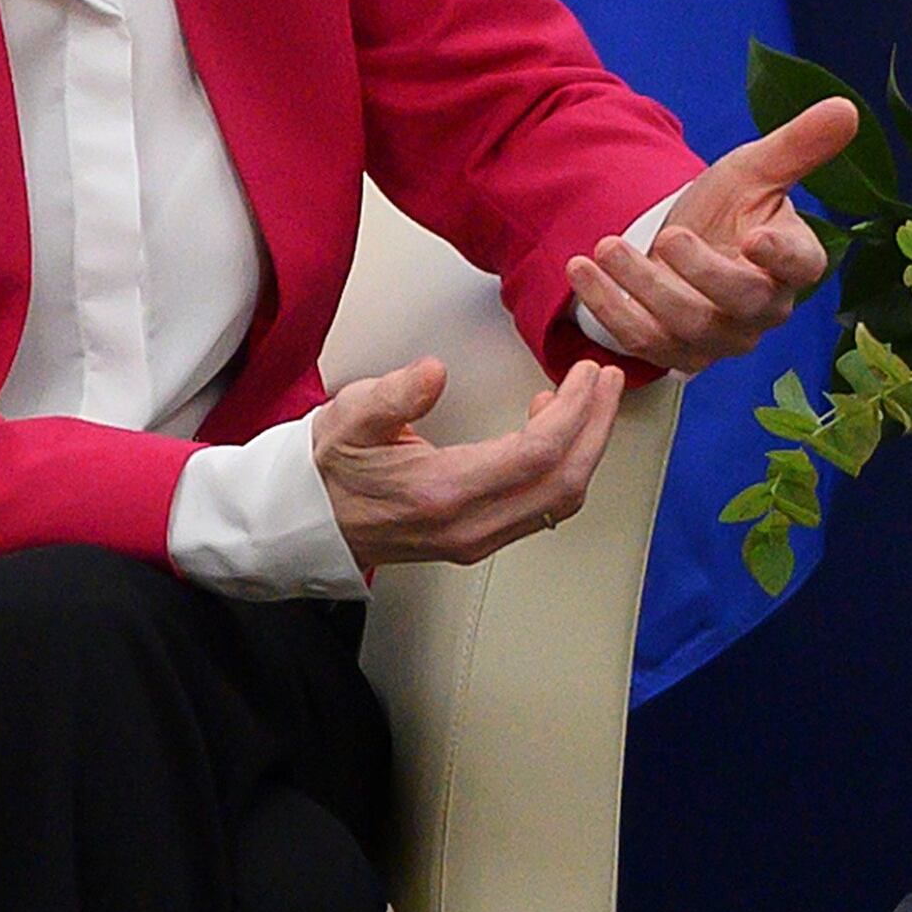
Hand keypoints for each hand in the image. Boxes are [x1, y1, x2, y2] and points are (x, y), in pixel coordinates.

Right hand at [311, 353, 621, 573]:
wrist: (305, 520)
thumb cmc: (328, 467)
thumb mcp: (349, 418)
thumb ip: (393, 395)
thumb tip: (431, 372)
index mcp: (442, 494)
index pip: (536, 457)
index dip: (573, 413)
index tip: (586, 374)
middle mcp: (468, 526)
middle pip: (564, 483)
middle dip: (596, 428)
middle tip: (606, 381)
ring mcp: (476, 539)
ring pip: (559, 501)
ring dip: (586, 448)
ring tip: (591, 399)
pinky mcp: (477, 539)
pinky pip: (540, 508)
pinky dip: (562, 467)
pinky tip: (552, 429)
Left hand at [565, 98, 856, 376]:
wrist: (682, 243)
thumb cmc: (728, 207)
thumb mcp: (756, 169)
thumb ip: (798, 144)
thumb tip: (846, 108)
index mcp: (795, 263)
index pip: (799, 266)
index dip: (779, 256)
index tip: (754, 236)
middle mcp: (764, 310)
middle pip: (738, 304)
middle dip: (698, 273)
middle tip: (668, 236)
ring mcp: (719, 339)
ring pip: (683, 327)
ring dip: (640, 288)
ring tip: (605, 246)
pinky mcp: (676, 354)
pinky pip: (642, 342)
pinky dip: (608, 307)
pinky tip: (583, 270)